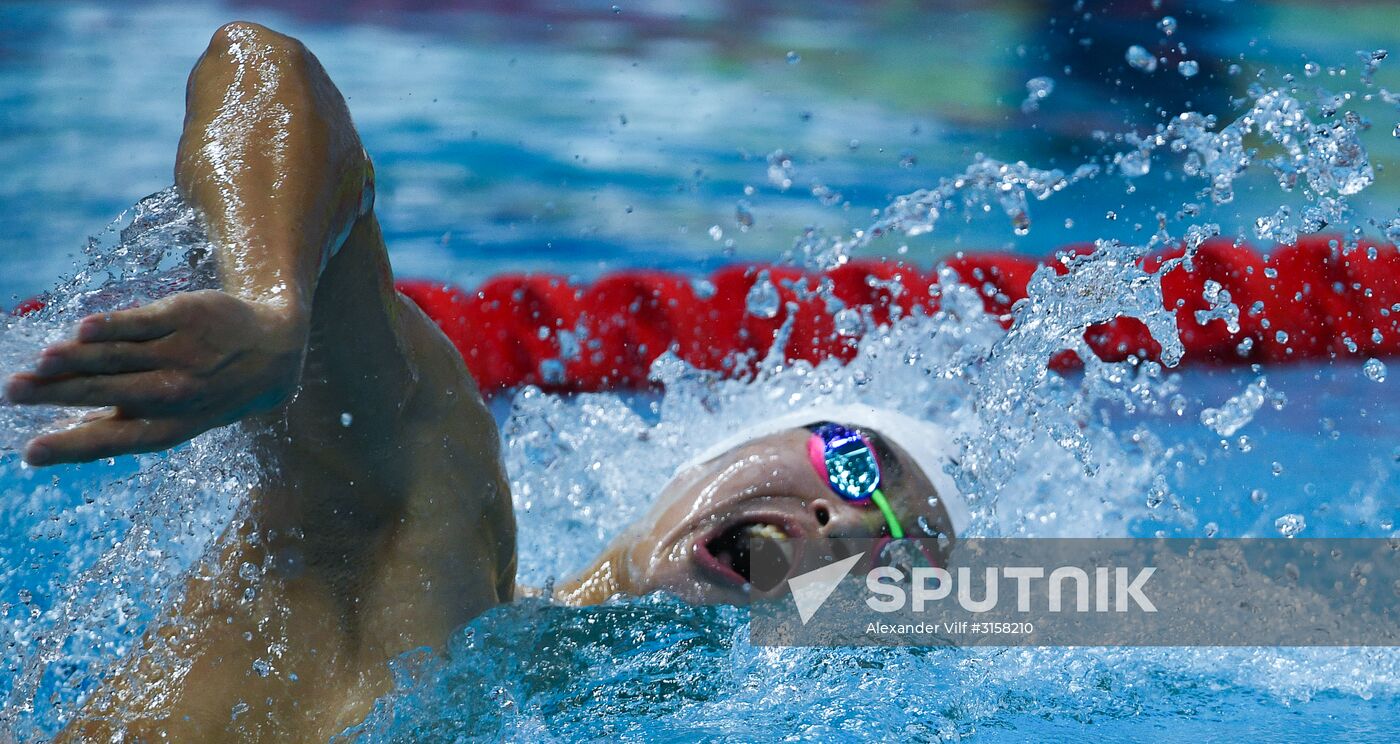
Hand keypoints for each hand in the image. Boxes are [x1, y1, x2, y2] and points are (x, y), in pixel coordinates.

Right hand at [5, 290, 307, 465]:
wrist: (274, 351)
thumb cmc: (205, 389)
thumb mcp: (177, 418)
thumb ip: (121, 424)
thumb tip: (55, 443)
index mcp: (170, 426)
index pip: (114, 439)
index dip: (73, 446)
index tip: (31, 453)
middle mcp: (177, 393)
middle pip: (108, 392)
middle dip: (59, 393)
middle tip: (14, 390)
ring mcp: (184, 354)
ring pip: (121, 356)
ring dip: (79, 358)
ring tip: (41, 361)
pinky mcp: (188, 317)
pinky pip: (143, 322)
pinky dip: (113, 326)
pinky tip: (83, 329)